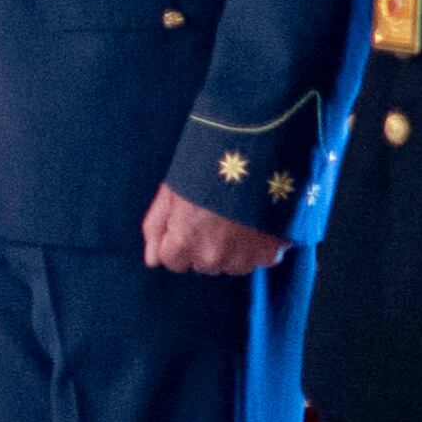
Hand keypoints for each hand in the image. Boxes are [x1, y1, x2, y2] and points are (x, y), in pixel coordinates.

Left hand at [142, 184, 289, 274]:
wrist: (254, 156)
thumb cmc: (205, 170)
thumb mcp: (170, 194)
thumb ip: (156, 229)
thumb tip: (151, 260)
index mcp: (184, 242)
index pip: (172, 262)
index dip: (178, 241)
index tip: (188, 223)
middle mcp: (213, 257)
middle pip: (202, 265)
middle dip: (204, 247)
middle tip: (214, 217)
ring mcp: (244, 258)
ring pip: (231, 266)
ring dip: (232, 250)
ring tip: (236, 220)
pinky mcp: (271, 253)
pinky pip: (258, 260)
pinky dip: (257, 247)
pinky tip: (256, 224)